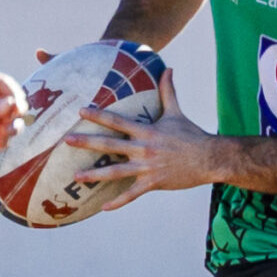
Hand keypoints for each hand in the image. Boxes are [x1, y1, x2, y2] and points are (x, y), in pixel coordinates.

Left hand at [0, 69, 25, 158]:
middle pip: (10, 106)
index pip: (5, 85)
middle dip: (16, 112)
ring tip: (6, 131)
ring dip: (13, 127)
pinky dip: (3, 141)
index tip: (18, 105)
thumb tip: (12, 106)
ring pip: (7, 124)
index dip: (15, 94)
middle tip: (13, 120)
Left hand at [61, 67, 225, 208]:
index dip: (98, 115)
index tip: (81, 111)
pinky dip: (118, 202)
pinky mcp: (153, 183)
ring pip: (116, 172)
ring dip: (95, 175)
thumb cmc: (191, 135)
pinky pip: (132, 194)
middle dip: (87, 142)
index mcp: (146, 131)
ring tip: (77, 176)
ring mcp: (147, 168)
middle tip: (67, 141)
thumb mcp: (177, 112)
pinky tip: (103, 208)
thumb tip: (168, 68)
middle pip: (110, 145)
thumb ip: (168, 91)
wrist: (209, 158)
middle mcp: (143, 149)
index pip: (117, 121)